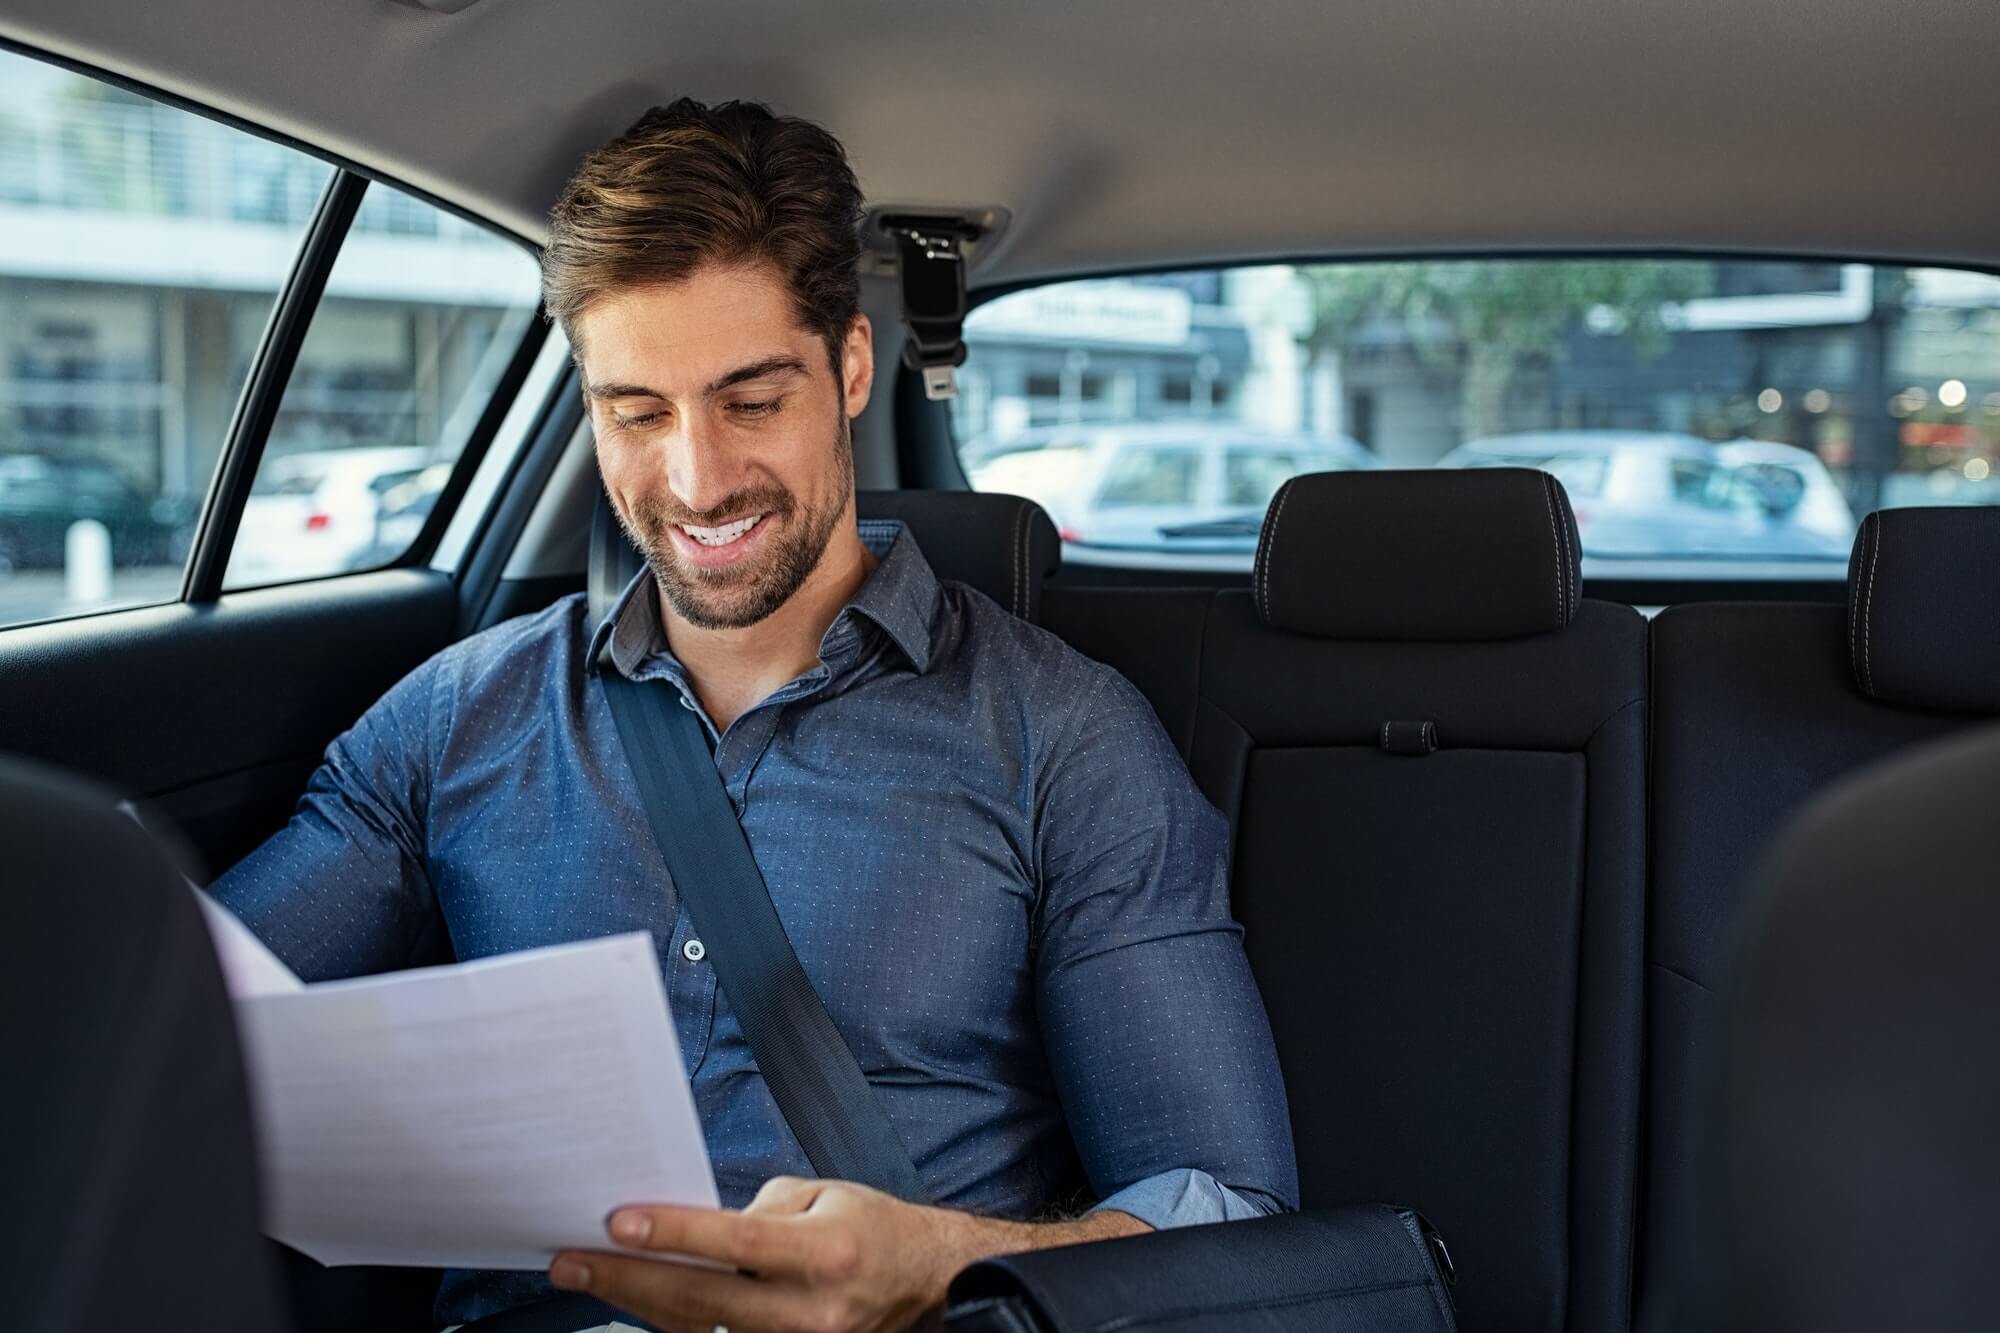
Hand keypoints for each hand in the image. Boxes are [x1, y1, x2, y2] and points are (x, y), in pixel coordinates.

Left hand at [550, 1176, 973, 1332]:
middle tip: (570, 1261)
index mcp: (824, 1253)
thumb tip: (693, 1230)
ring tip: (589, 1278)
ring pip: (700, 1330)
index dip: (674, 1233)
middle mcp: (810, 1311)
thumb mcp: (824, 1195)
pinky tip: (640, 1304)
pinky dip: (675, 1324)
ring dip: (639, 1304)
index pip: (736, 1243)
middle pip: (702, 1299)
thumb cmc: (874, 1231)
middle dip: (628, 1279)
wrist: (929, 1286)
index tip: (618, 1220)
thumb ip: (760, 1212)